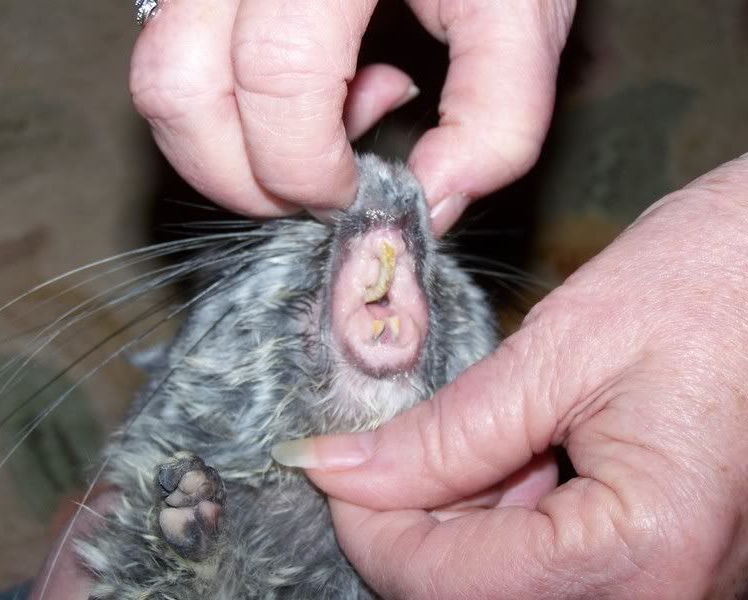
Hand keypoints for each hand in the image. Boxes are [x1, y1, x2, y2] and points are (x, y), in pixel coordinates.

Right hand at [131, 0, 574, 233]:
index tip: (352, 197)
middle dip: (244, 179)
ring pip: (160, 77)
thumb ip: (495, 118)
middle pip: (180, 90)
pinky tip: (309, 78)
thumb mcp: (524, 12)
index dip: (307, 167)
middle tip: (318, 188)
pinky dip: (228, 102)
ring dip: (226, 145)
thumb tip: (428, 205)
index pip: (277, 76)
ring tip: (324, 119)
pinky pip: (176, 53)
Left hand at [274, 156, 747, 598]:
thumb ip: (446, 431)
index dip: (368, 521)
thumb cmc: (708, 286)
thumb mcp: (562, 352)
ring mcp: (665, 585)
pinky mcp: (659, 560)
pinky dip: (503, 513)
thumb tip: (342, 468)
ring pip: (503, 586)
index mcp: (641, 557)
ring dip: (456, 515)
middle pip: (469, 596)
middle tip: (397, 438)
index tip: (332, 459)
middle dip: (411, 520)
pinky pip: (548, 566)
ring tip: (474, 430)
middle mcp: (661, 598)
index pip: (442, 584)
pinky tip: (515, 448)